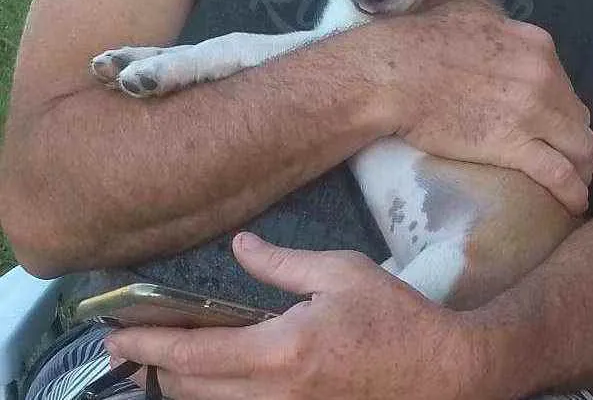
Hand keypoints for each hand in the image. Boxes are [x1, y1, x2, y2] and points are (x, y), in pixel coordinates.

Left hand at [105, 233, 484, 399]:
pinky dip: (217, 396)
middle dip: (154, 369)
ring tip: (162, 361)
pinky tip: (215, 376)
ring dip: (181, 385)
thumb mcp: (341, 272)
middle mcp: (274, 395)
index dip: (148, 345)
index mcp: (281, 352)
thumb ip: (281, 263)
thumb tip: (239, 246)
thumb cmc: (393, 316)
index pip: (194, 353)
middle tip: (131, 346)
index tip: (114, 337)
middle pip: (192, 389)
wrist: (440, 371)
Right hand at [374, 0, 592, 213]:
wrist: (394, 75)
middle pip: (576, 117)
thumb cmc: (421, 43)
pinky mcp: (514, 146)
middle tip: (564, 156)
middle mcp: (545, 78)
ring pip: (578, 147)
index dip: (561, 108)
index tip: (552, 123)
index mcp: (537, 47)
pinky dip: (573, 192)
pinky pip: (559, 175)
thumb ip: (499, 25)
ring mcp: (532, 114)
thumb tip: (502, 30)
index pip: (565, 85)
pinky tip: (574, 205)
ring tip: (576, 184)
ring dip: (581, 168)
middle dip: (574, 139)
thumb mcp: (471, 15)